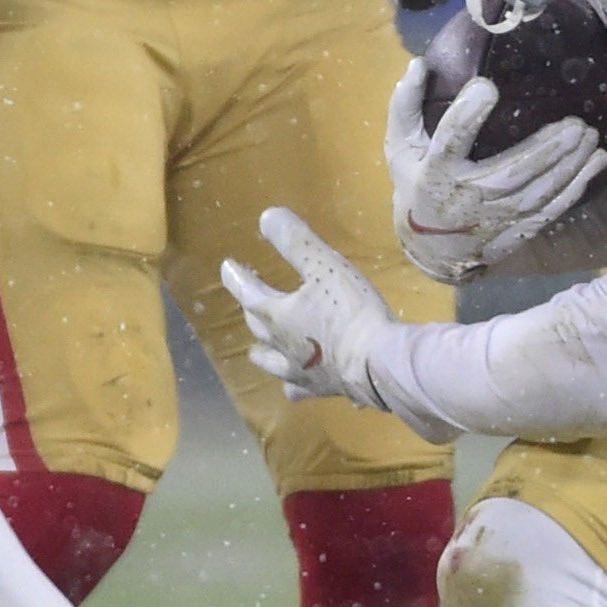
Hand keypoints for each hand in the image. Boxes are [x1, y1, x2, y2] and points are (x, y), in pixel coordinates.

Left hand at [222, 207, 404, 408]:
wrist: (379, 363)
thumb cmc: (350, 311)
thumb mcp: (324, 266)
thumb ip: (296, 242)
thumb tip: (267, 217)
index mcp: (277, 316)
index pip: (248, 293)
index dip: (237, 278)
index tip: (227, 267)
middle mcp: (282, 347)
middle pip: (258, 328)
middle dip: (252, 311)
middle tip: (250, 300)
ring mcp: (301, 373)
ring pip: (272, 364)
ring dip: (264, 355)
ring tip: (259, 352)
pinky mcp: (323, 390)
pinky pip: (302, 390)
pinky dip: (297, 385)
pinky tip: (300, 387)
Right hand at [383, 67, 604, 283]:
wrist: (430, 248)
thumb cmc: (417, 184)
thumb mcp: (400, 147)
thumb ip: (405, 105)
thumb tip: (420, 65)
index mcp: (435, 172)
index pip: (450, 142)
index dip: (467, 116)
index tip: (487, 87)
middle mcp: (467, 198)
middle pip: (510, 174)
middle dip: (545, 150)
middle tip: (575, 124)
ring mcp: (496, 218)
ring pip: (538, 192)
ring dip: (568, 166)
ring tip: (590, 137)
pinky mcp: (517, 228)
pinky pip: (551, 209)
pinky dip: (577, 186)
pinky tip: (596, 161)